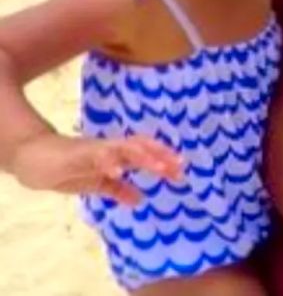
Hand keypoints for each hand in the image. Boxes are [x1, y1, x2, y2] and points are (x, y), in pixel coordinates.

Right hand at [9, 133, 183, 205]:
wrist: (36, 159)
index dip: (163, 159)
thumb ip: (118, 190)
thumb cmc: (69, 168)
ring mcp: (97, 148)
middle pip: (141, 146)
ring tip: (160, 166)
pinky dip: (109, 162)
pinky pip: (97, 155)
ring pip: (124, 147)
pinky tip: (119, 171)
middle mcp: (111, 148)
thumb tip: (140, 200)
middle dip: (160, 155)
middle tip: (179, 166)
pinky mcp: (79, 153)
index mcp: (117, 155)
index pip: (145, 153)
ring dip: (143, 156)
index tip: (182, 171)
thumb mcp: (97, 184)